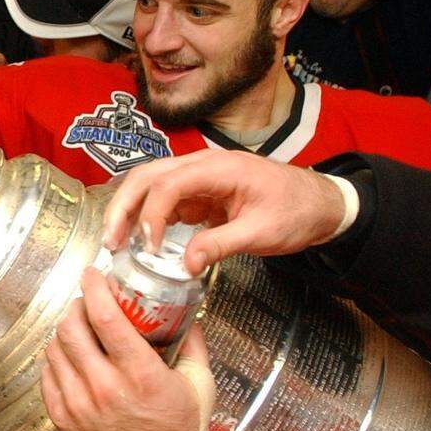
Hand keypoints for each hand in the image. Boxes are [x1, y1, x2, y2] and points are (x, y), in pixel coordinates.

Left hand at [42, 268, 213, 430]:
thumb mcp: (200, 388)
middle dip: (78, 305)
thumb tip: (190, 315)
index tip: (94, 274)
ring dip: (66, 329)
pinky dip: (56, 356)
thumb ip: (194, 347)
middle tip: (88, 301)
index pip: (108, 319)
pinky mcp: (61, 415)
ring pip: (55, 346)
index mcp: (141, 377)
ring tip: (81, 327)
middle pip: (72, 327)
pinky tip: (72, 355)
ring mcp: (78, 402)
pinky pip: (47, 371)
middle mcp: (105, 387)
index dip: (97, 289)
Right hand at [102, 150, 348, 276]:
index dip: (152, 214)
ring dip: (128, 210)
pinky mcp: (199, 192)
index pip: (169, 184)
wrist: (320, 203)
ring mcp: (199, 178)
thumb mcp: (263, 234)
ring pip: (149, 184)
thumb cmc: (297, 211)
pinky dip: (146, 218)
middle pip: (147, 176)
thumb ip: (221, 246)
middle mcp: (203, 165)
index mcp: (220, 168)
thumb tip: (186, 264)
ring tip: (116, 241)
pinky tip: (139, 241)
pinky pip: (163, 200)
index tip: (148, 246)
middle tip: (111, 241)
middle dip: (123, 206)